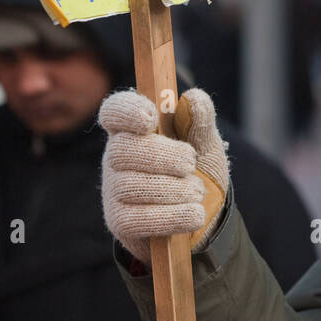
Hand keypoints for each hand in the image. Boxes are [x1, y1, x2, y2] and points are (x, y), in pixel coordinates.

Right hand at [99, 87, 228, 263]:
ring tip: (197, 191)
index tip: (151, 118)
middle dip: (161, 156)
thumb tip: (193, 99)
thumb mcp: (207, 144)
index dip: (126, 111)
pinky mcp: (118, 221)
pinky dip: (170, 216)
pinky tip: (194, 215)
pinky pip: (135, 219)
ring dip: (172, 189)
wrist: (207, 219)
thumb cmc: (200, 172)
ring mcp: (114, 189)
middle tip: (191, 163)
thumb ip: (201, 120)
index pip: (115, 110)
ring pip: (130, 185)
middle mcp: (116, 156)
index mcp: (134, 128)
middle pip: (121, 149)